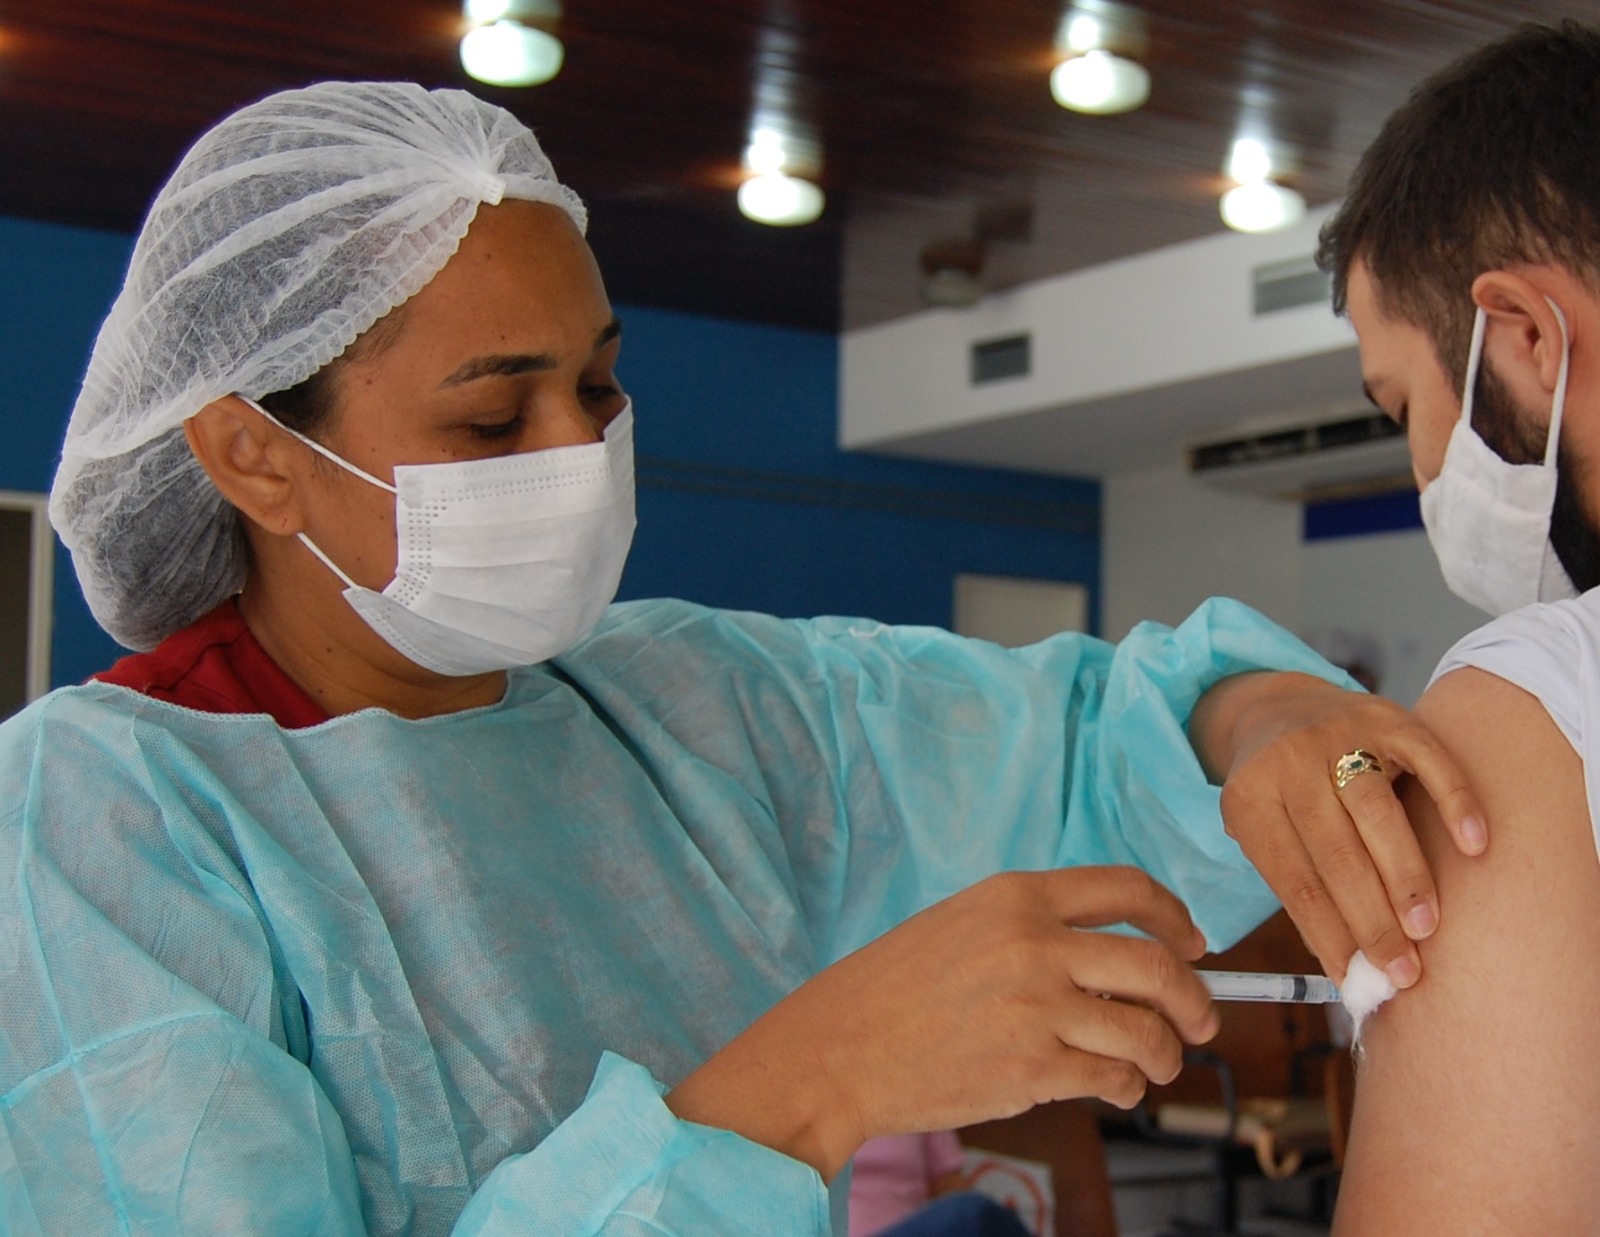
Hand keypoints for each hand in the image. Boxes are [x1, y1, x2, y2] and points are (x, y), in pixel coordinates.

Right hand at [665, 867, 1218, 1180]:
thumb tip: (1121, 964)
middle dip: (1196, 998)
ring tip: (1160, 1064)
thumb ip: (1037, 931)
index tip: (1195, 944)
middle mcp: (1033, 944)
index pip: (1127, 890)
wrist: (837, 1048)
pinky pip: (1114, 1078)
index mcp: (1015, 896)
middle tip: (1203, 1020)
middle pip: (1156, 964)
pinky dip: (1128, 1086)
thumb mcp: (963, 926)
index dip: (1175, 917)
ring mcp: (1035, 1008)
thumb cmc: (894, 990)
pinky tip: (1117, 1087)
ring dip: (1168, 1053)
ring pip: (1146, 1030)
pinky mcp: (1031, 1069)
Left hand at [1190, 671, 1486, 989]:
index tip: (1357, 980)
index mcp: (1249, 799)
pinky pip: (1427, 760)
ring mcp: (1338, 735)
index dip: (1327, 935)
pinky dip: (1453, 802)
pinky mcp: (1385, 716)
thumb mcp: (1261, 830)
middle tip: (1403, 969)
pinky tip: (1472, 846)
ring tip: (1426, 927)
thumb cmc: (1277, 793)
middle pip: (1335, 851)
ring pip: (1376, 811)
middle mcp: (1289, 762)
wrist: (1277, 707)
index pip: (1293, 880)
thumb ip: (1297, 886)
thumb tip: (1347, 965)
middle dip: (1372, 918)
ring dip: (1405, 874)